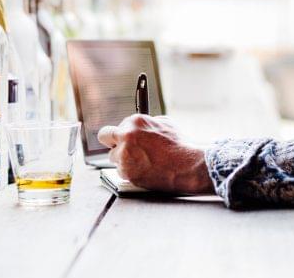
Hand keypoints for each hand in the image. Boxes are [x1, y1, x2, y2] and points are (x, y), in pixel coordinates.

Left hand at [97, 115, 213, 194]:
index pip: (116, 126)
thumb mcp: (165, 124)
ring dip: (124, 160)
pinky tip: (145, 170)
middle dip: (112, 142)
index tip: (125, 139)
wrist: (187, 165)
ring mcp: (125, 154)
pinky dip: (131, 172)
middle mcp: (127, 135)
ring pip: (114, 157)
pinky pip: (122, 171)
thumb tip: (137, 127)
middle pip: (105, 137)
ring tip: (143, 162)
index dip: (121, 134)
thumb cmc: (180, 145)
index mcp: (135, 121)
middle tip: (121, 148)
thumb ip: (146, 124)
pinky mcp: (127, 171)